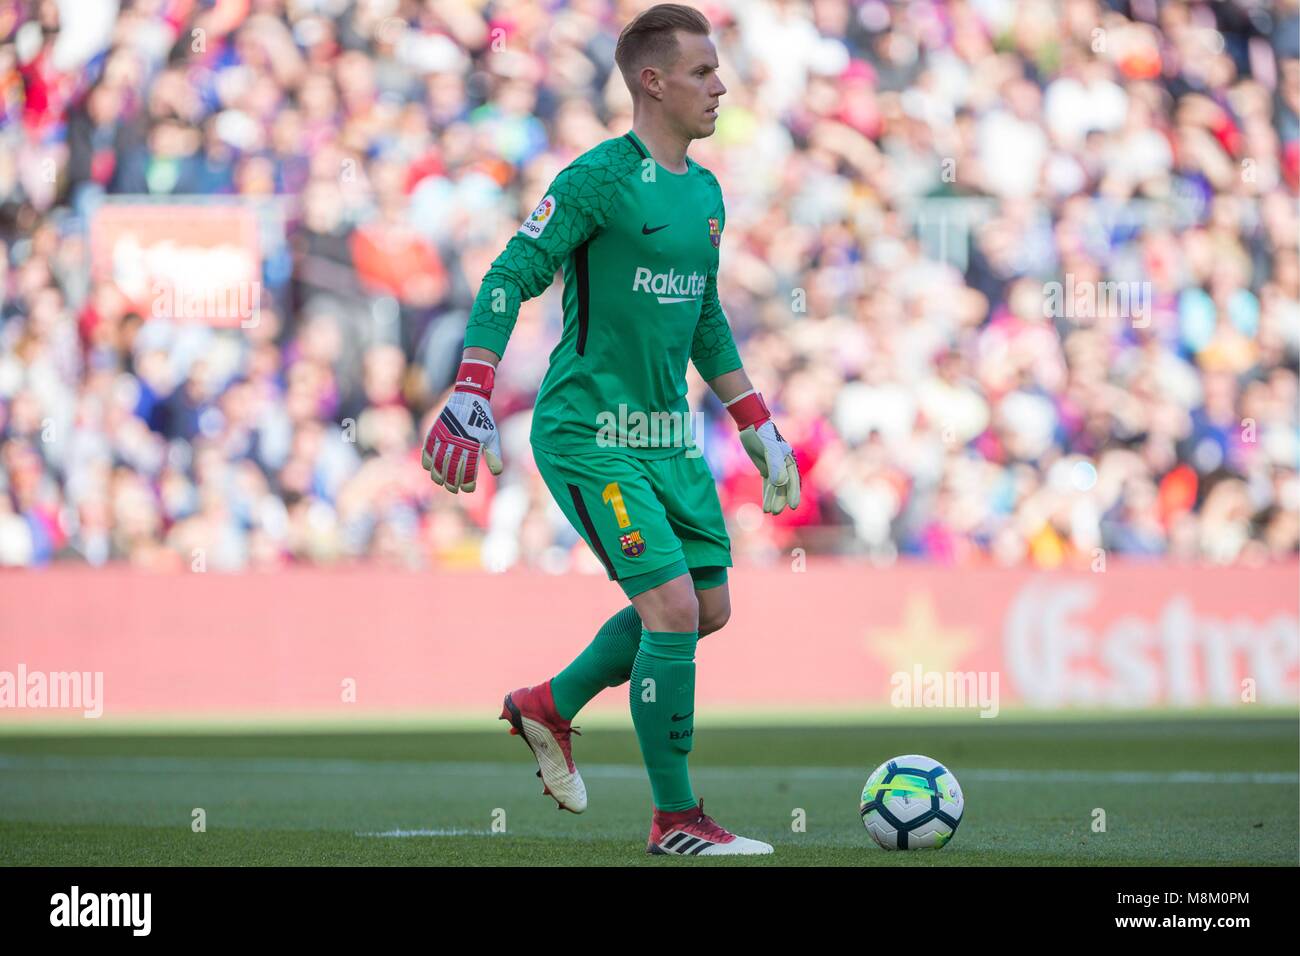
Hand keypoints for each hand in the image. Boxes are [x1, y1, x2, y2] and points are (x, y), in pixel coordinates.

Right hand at [422, 360, 503, 493]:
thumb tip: (497, 473)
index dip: (467, 482)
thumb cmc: (483, 420)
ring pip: (438, 461)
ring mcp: (445, 436)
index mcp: (472, 445)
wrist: (470, 397)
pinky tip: (429, 468)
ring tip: (440, 482)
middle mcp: (457, 442)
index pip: (468, 470)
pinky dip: (427, 459)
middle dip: (452, 481)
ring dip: (438, 474)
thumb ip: (494, 455)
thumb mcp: (492, 436)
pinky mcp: (436, 431)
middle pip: (451, 469)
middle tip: (453, 489)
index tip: (468, 489)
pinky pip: (428, 448)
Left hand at [725, 390, 800, 514]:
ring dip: (773, 498)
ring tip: (769, 512)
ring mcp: (775, 466)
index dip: (793, 493)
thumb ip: (775, 465)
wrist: (751, 425)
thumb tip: (781, 483)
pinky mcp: (766, 467)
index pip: (793, 480)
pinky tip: (765, 504)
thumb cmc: (762, 435)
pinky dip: (767, 493)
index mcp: (789, 460)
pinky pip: (768, 483)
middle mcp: (784, 465)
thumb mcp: (768, 449)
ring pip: (776, 486)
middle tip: (775, 512)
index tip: (793, 506)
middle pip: (784, 486)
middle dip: (781, 499)